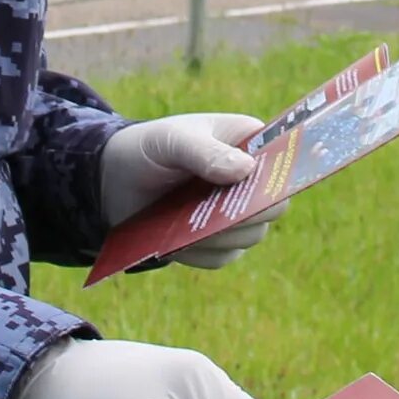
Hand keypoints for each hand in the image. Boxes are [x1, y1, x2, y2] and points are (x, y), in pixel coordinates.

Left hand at [99, 113, 284, 268]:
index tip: (261, 189)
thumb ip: (205, 152)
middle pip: (274, 206)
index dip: (280, 177)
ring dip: (221, 235)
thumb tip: (246, 170)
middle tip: (217, 212)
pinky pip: (222, 257)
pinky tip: (177, 240)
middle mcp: (251, 182)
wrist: (114, 180)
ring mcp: (236, 214)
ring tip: (185, 224)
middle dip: (248, 213)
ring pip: (251, 236)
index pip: (283, 162)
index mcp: (250, 144)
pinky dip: (202, 253)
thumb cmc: (150, 148)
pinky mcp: (217, 242)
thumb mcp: (173, 141)